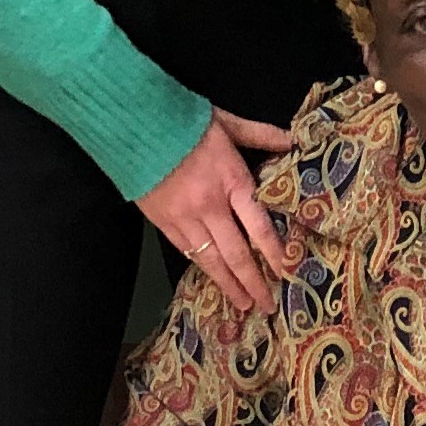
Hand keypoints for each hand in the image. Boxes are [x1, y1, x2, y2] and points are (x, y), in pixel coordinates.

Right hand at [142, 109, 295, 316]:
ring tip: (243, 304)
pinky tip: (213, 280)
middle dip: (254, 282)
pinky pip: (187, 252)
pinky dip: (202, 269)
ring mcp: (185, 218)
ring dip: (229, 285)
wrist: (134, 124)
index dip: (274, 253)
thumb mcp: (228, 122)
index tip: (287, 272)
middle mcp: (211, 206)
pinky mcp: (163, 222)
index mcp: (232, 181)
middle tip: (267, 304)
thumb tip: (290, 140)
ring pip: (211, 261)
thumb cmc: (183, 121)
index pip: (259, 226)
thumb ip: (261, 135)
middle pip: (237, 254)